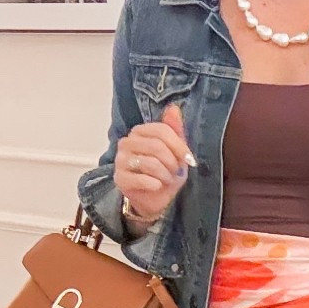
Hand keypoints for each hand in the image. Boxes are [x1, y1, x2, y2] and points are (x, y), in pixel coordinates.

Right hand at [114, 104, 192, 225]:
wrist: (155, 199)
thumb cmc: (165, 172)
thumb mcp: (175, 151)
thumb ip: (175, 130)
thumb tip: (173, 108)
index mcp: (139, 132)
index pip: (161, 130)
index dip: (178, 145)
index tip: (189, 159)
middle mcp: (126, 143)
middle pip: (156, 146)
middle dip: (172, 162)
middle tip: (176, 172)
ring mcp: (121, 160)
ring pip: (150, 163)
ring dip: (165, 175)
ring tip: (167, 179)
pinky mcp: (119, 179)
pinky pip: (142, 179)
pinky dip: (155, 184)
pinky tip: (157, 186)